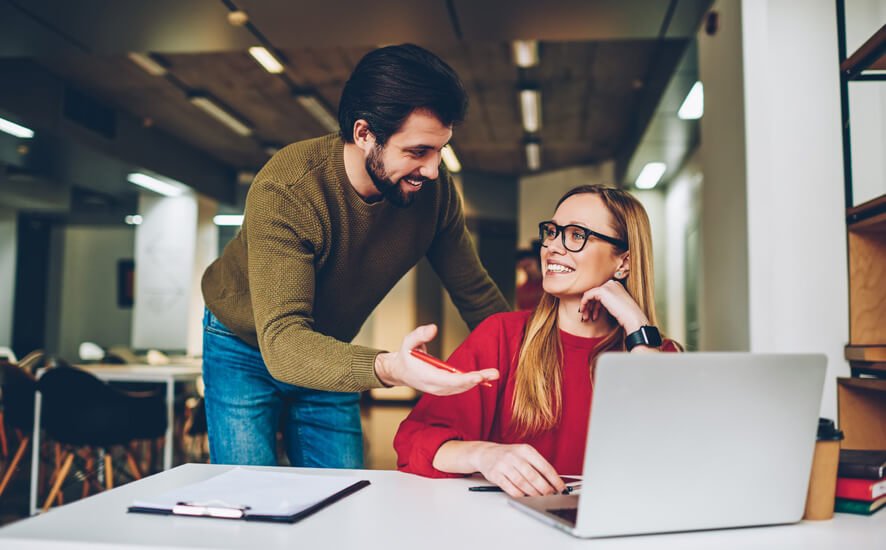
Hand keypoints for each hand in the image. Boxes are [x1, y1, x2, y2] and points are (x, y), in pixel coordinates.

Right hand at [373, 324, 498, 394]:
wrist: (399, 371)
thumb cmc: (406, 356)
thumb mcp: (408, 342)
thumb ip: (420, 334)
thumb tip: (433, 328)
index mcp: (427, 377)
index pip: (449, 381)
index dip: (465, 379)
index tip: (478, 376)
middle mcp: (435, 386)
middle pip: (459, 386)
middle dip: (477, 380)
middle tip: (494, 374)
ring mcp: (439, 389)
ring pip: (461, 388)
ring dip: (478, 382)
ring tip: (493, 374)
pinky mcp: (443, 388)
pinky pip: (459, 387)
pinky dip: (471, 383)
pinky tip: (483, 377)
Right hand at [471, 442, 564, 497]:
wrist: (486, 453)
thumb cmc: (509, 455)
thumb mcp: (524, 454)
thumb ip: (537, 466)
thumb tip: (553, 482)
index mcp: (525, 450)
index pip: (544, 466)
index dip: (554, 479)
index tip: (561, 488)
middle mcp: (514, 456)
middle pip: (534, 476)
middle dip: (545, 489)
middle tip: (551, 495)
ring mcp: (504, 465)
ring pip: (522, 484)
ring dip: (533, 493)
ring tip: (540, 497)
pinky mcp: (495, 475)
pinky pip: (511, 489)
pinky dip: (520, 495)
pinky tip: (525, 496)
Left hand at [579, 279, 648, 333]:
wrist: (632, 316)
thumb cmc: (625, 315)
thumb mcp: (615, 305)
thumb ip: (606, 302)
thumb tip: (594, 306)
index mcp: (615, 286)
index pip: (600, 293)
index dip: (595, 305)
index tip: (592, 314)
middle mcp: (611, 283)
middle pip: (595, 294)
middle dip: (590, 306)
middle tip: (587, 316)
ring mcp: (607, 286)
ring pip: (590, 295)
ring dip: (586, 307)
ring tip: (586, 317)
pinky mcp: (602, 290)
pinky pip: (587, 295)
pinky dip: (584, 303)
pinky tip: (583, 311)